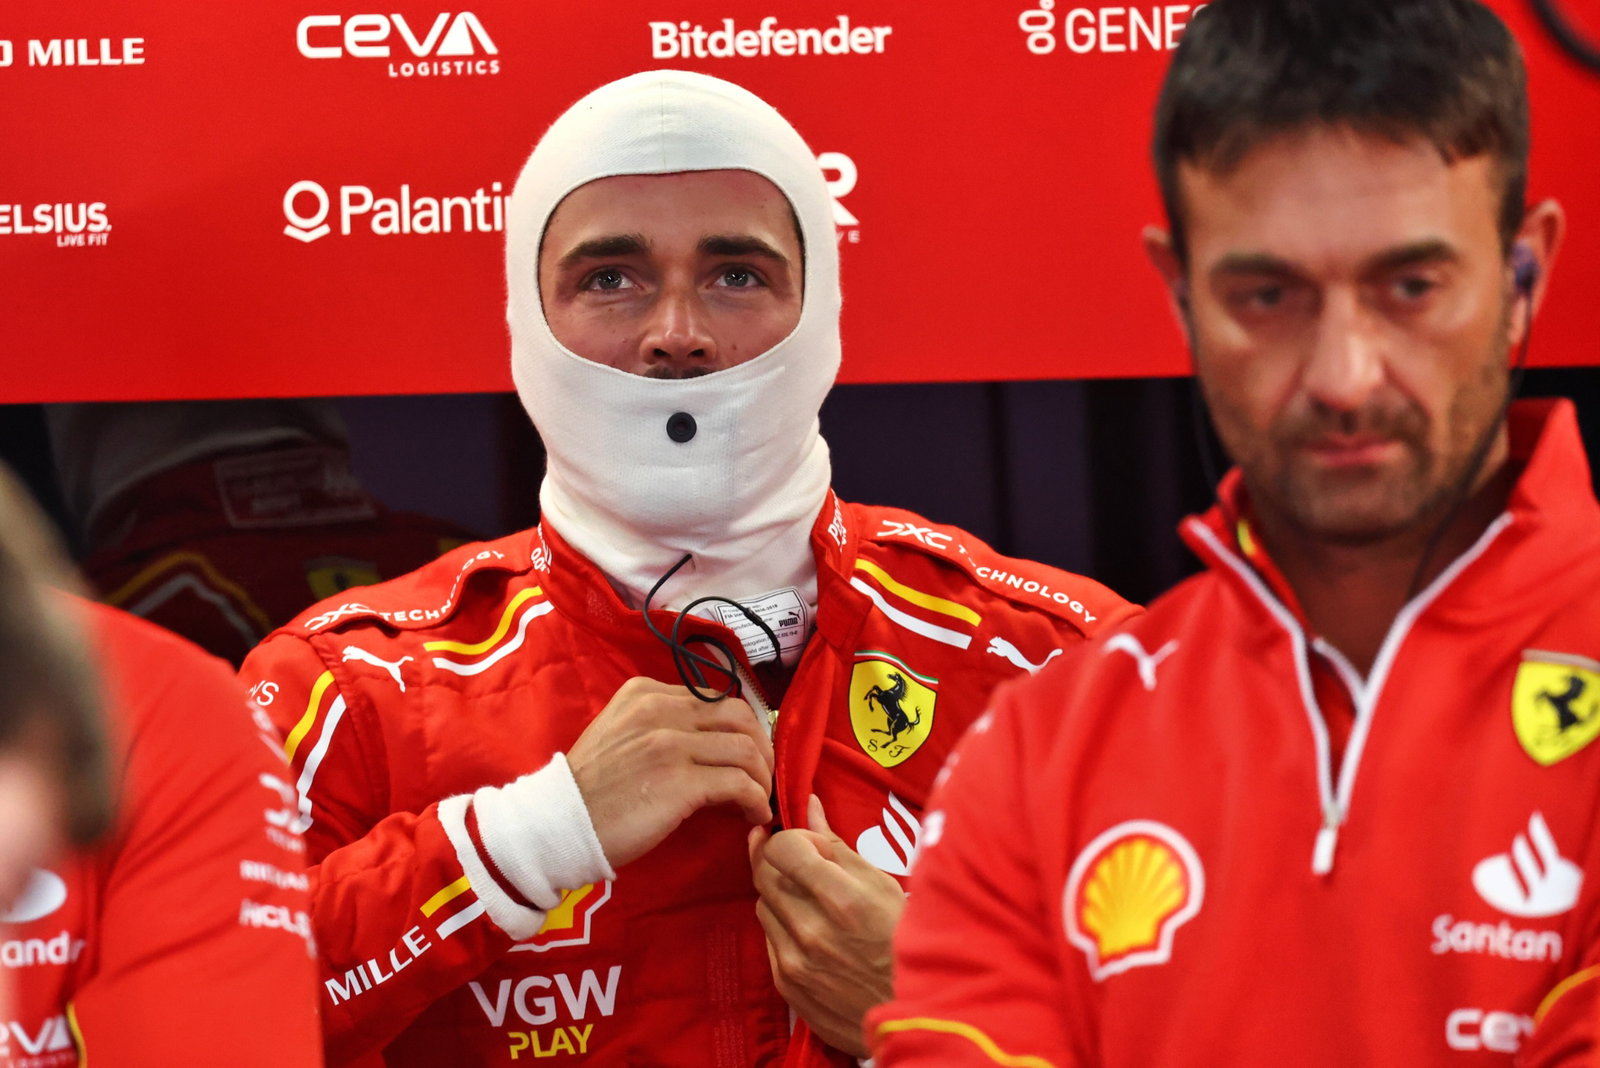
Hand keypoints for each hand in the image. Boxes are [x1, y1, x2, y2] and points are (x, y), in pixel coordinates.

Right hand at [567, 677, 772, 868]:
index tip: (745, 751)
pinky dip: (756, 800)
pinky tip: (754, 814)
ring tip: (759, 797)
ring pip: (746, 748)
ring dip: (762, 776)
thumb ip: (658, 724)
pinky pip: (739, 784)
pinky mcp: (681, 782)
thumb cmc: (589, 788)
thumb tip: (708, 741)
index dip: (739, 726)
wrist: (559, 823)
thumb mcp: (619, 733)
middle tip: (762, 773)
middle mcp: (661, 710)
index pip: (714, 699)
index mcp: (646, 693)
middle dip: (760, 745)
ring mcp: (672, 744)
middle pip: (739, 716)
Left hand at [748, 795, 905, 1055]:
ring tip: (812, 900)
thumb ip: (837, 846)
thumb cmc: (906, 944)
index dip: (790, 837)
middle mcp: (811, 931)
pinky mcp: (786, 986)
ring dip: (780, 895)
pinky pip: (769, 940)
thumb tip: (808, 806)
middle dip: (779, 860)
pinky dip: (783, 928)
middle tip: (799, 860)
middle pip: (764, 874)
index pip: (782, 848)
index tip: (807, 843)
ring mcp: (794, 962)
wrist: (912, 1017)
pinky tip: (810, 931)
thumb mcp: (883, 887)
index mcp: (842, 900)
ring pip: (763, 906)